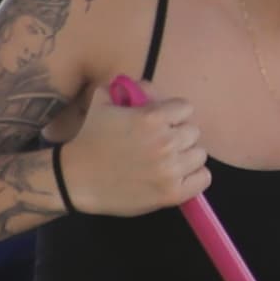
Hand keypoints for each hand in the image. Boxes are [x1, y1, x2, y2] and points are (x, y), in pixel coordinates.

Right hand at [74, 90, 211, 218]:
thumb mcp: (102, 102)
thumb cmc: (90, 139)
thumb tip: (149, 86)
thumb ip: (128, 87)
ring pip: (200, 154)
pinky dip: (194, 177)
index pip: (186, 108)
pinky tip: (177, 175)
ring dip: (186, 156)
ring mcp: (170, 169)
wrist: (76, 179)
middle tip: (162, 143)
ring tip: (168, 160)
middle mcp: (165, 142)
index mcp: (152, 117)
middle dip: (178, 135)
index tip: (163, 122)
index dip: (173, 114)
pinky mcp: (172, 193)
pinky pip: (203, 178)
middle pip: (194, 132)